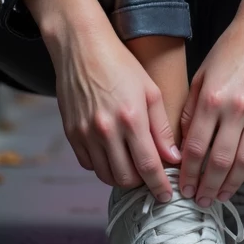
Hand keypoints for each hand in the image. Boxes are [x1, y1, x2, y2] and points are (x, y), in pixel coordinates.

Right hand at [23, 0, 179, 200]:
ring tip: (132, 167)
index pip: (148, 167)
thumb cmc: (120, 64)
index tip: (167, 196)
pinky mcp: (71, 133)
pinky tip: (112, 154)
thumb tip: (172, 157)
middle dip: (142, 183)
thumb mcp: (150, 90)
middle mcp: (106, 130)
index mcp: (131, 118)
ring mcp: (86, 133)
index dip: (159, 186)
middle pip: (126, 177)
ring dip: (122, 177)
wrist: (81, 47)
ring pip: (106, 175)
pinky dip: (102, 166)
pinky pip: (88, 164)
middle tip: (150, 177)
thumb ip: (162, 127)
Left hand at [178, 0, 243, 206]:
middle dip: (208, 186)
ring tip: (220, 196)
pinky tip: (243, 176)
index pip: (196, 147)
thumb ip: (193, 109)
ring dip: (231, 184)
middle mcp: (236, 109)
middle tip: (200, 200)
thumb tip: (185, 143)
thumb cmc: (231, 47)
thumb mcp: (202, 73)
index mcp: (212, 98)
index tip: (183, 187)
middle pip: (220, 161)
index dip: (188, 172)